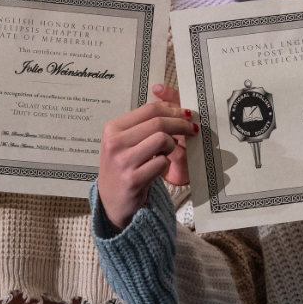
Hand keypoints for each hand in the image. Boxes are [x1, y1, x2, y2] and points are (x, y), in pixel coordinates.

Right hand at [96, 84, 197, 229]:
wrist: (111, 201)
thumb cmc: (123, 166)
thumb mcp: (126, 141)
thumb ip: (143, 123)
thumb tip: (170, 102)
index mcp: (112, 128)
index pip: (149, 109)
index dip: (172, 109)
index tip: (185, 114)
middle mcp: (114, 143)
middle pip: (157, 122)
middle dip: (180, 124)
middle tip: (191, 129)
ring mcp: (122, 161)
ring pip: (161, 139)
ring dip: (172, 145)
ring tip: (169, 151)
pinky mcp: (133, 179)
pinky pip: (162, 162)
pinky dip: (167, 163)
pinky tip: (161, 167)